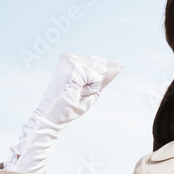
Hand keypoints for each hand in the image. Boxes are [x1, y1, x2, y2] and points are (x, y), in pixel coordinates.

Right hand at [3, 53, 122, 173]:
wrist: (54, 116)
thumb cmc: (71, 104)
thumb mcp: (93, 87)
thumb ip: (105, 75)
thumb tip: (119, 62)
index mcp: (72, 58)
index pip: (100, 63)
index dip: (95, 80)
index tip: (78, 88)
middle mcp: (70, 56)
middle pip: (102, 64)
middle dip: (95, 82)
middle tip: (76, 91)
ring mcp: (71, 60)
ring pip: (100, 71)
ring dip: (92, 86)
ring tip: (75, 92)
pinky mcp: (74, 68)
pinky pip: (97, 78)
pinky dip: (91, 89)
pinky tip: (76, 92)